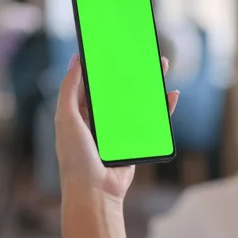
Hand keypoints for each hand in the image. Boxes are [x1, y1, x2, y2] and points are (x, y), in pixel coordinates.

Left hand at [55, 55, 178, 202]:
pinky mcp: (136, 142)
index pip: (92, 83)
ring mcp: (120, 131)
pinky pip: (153, 121)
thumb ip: (69, 88)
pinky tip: (171, 95)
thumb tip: (75, 60)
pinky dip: (163, 108)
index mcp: (81, 114)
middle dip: (130, 70)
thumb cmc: (76, 157)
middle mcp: (101, 121)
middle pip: (119, 89)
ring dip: (150, 84)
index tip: (111, 45)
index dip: (101, 65)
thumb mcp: (66, 118)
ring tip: (160, 65)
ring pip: (138, 101)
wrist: (95, 192)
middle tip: (140, 50)